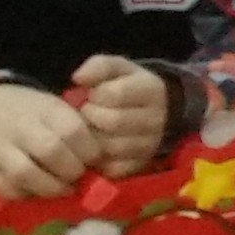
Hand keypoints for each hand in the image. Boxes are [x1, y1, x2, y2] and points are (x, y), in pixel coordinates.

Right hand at [0, 84, 96, 198]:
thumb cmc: (27, 111)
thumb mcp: (52, 107)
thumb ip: (74, 127)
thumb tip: (102, 157)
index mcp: (45, 109)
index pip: (72, 129)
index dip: (88, 149)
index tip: (95, 159)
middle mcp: (20, 127)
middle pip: (50, 151)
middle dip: (71, 170)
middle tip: (79, 176)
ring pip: (25, 173)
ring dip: (50, 187)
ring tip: (63, 189)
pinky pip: (6, 189)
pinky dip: (26, 194)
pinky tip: (37, 191)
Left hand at [64, 55, 168, 175]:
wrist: (153, 113)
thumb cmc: (127, 88)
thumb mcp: (118, 69)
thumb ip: (99, 66)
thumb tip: (78, 78)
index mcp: (152, 89)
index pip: (115, 94)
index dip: (94, 95)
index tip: (90, 96)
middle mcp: (157, 118)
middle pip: (112, 122)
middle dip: (90, 118)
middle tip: (85, 116)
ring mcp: (151, 144)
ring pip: (110, 147)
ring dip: (91, 140)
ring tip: (89, 131)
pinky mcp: (140, 165)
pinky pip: (112, 167)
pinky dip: (98, 161)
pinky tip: (95, 149)